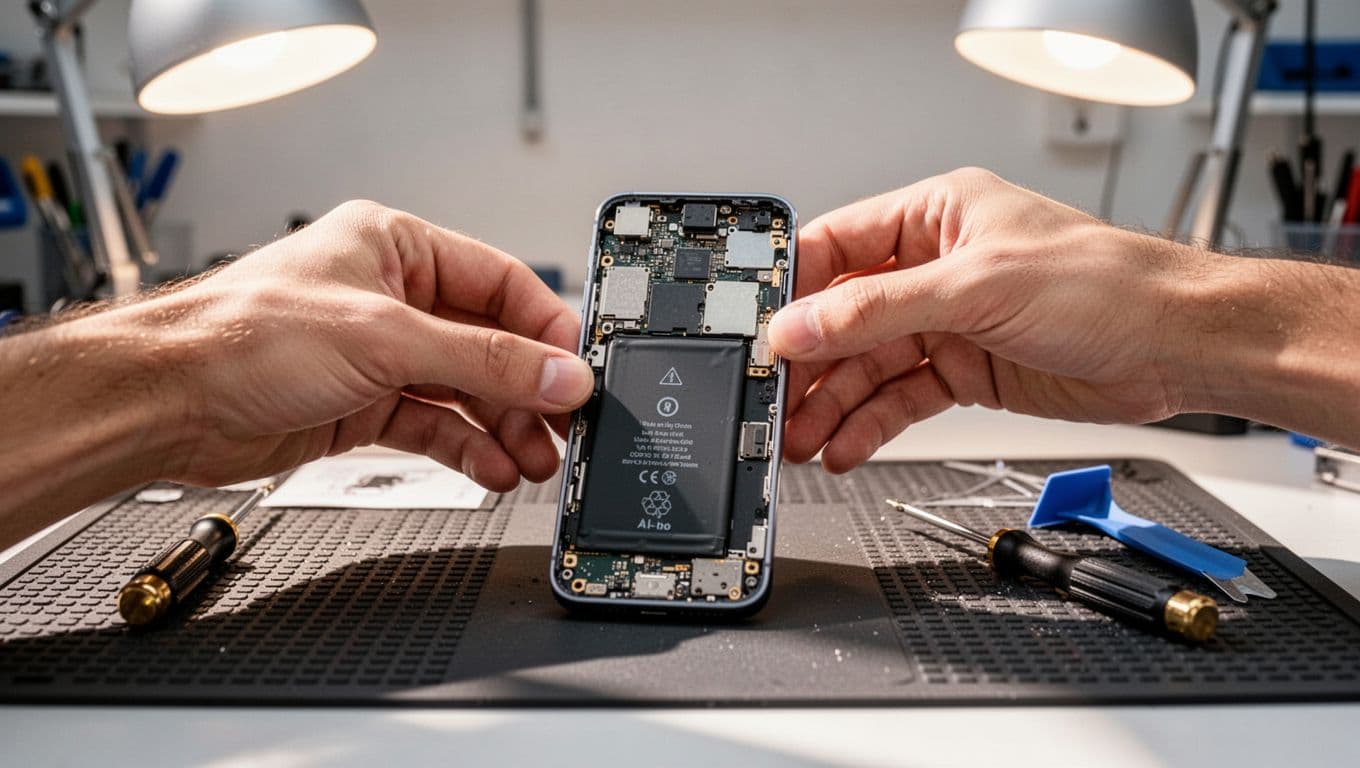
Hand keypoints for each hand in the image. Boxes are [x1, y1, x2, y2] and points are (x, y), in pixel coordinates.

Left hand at [157, 200, 591, 490]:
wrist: (168, 403)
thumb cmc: (242, 336)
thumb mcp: (386, 339)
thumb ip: (485, 360)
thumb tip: (558, 373)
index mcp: (397, 246)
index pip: (500, 282)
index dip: (545, 328)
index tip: (579, 370)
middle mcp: (392, 298)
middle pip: (488, 344)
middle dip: (526, 390)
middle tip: (563, 427)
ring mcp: (378, 355)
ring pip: (464, 391)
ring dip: (502, 427)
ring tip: (534, 460)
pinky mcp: (363, 405)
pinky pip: (434, 425)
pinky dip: (465, 449)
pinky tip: (492, 470)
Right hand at [769, 168, 1203, 471]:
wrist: (1175, 348)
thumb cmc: (1103, 286)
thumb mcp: (975, 289)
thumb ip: (877, 310)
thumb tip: (800, 326)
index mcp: (935, 216)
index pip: (837, 248)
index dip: (793, 292)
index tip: (759, 334)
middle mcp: (935, 268)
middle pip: (845, 319)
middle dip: (809, 366)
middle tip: (775, 405)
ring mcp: (949, 323)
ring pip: (869, 367)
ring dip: (833, 406)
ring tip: (801, 442)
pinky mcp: (965, 371)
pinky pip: (901, 399)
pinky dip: (872, 426)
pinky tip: (845, 448)